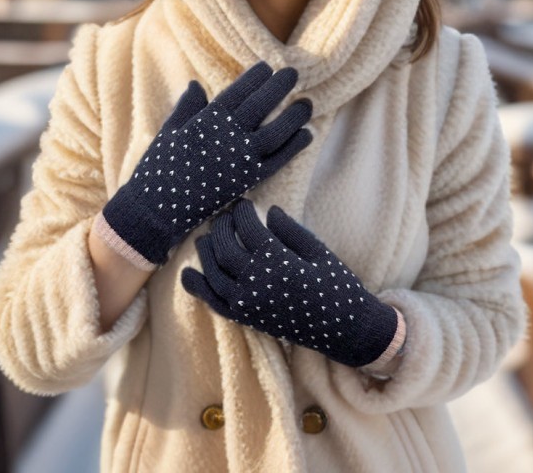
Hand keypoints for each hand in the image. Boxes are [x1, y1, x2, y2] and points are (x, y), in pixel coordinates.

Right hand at [99, 63, 311, 265]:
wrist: (155, 211)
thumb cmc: (157, 169)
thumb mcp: (168, 132)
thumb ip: (187, 107)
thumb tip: (197, 84)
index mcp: (206, 121)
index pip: (237, 92)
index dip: (255, 78)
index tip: (268, 67)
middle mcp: (226, 137)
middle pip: (260, 106)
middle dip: (278, 87)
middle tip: (294, 73)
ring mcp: (239, 160)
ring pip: (275, 132)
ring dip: (293, 117)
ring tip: (306, 104)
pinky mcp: (248, 182)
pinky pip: (277, 161)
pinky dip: (294, 147)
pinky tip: (306, 134)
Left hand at [182, 199, 398, 367]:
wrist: (344, 330)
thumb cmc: (337, 285)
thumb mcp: (319, 251)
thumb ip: (291, 230)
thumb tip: (269, 210)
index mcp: (279, 263)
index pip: (247, 229)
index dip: (242, 212)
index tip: (243, 203)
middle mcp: (258, 284)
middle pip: (224, 249)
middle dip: (220, 227)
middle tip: (225, 216)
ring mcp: (249, 304)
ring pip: (213, 274)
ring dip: (206, 251)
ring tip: (208, 237)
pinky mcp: (246, 319)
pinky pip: (214, 303)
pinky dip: (198, 288)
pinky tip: (189, 273)